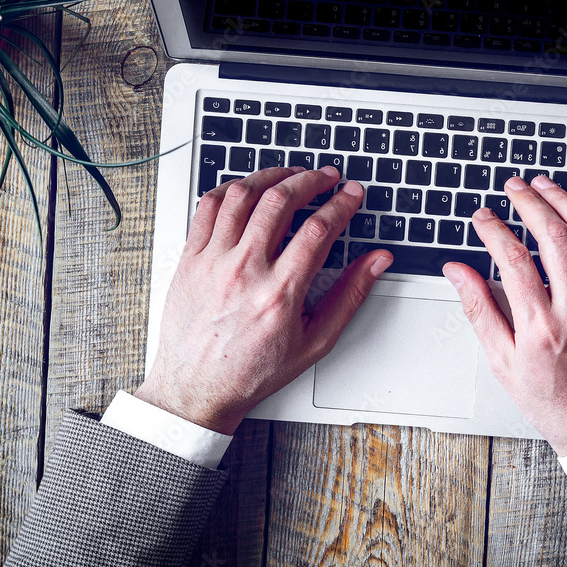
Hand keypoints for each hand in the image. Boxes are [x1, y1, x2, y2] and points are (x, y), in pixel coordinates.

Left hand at [135, 166, 392, 434]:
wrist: (196, 389)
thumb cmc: (252, 370)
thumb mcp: (315, 341)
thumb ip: (350, 296)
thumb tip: (376, 262)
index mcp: (279, 292)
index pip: (319, 228)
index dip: (342, 203)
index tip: (352, 194)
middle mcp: (244, 271)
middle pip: (281, 201)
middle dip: (311, 180)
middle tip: (326, 177)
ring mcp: (213, 261)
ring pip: (243, 195)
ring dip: (272, 177)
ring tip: (290, 176)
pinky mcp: (190, 259)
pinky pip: (208, 207)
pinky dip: (231, 189)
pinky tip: (247, 189)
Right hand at [442, 176, 566, 455]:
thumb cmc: (555, 403)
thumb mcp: (504, 364)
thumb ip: (480, 312)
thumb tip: (457, 272)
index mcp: (540, 327)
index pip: (511, 259)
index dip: (492, 229)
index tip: (482, 218)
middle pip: (552, 236)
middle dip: (528, 202)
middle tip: (512, 188)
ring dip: (564, 200)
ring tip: (544, 184)